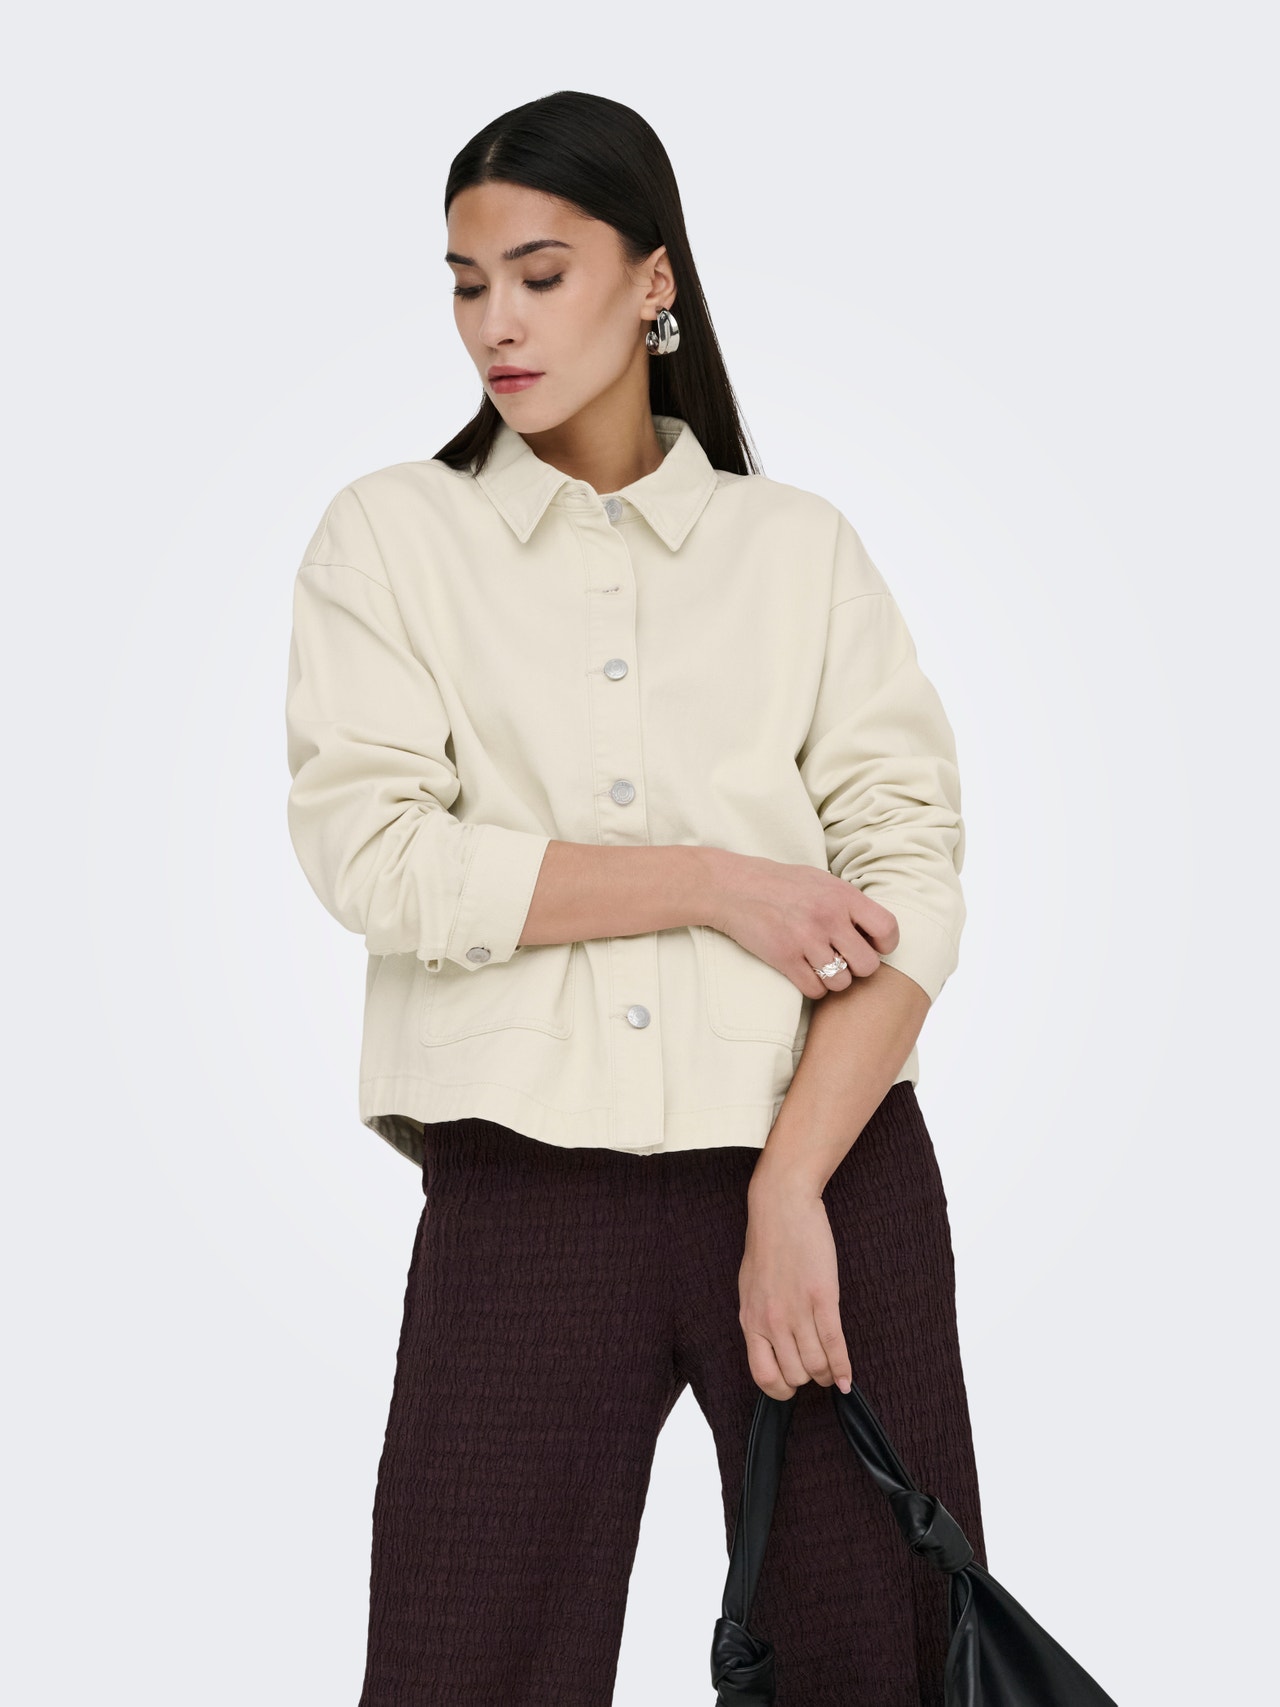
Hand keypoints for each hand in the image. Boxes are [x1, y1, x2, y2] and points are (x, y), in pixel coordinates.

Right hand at [705, 850, 899, 999]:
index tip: (871, 946)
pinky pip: (815, 990)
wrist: (733, 887)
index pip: (888, 929)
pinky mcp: (784, 958)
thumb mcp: (821, 880)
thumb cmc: (779, 883)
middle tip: (844, 960)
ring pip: (842, 982)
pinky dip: (812, 987)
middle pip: (868, 965)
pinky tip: (804, 972)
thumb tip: (874, 929)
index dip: (884, 945)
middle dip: (858, 968)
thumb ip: (848, 902)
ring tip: (821, 966)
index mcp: (842, 896)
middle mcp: (828, 917)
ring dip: (834, 980)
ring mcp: (806, 939)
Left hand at [738, 1175, 852, 1399]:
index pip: (763, 1376)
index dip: (780, 1390)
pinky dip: (843, 1368)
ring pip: (816, 1366)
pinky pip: (834, 1346)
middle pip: (794, 1375)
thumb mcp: (751, 1287)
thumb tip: (771, 1346)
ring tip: (832, 1372)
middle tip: (817, 1372)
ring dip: (827, 1375)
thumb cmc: (768, 1244)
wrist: (781, 1206)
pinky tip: (847, 1380)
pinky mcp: (822, 1299)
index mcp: (751, 1320)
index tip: (792, 1386)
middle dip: (808, 1380)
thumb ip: (759, 1318)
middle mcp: (772, 1321)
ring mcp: (797, 1311)